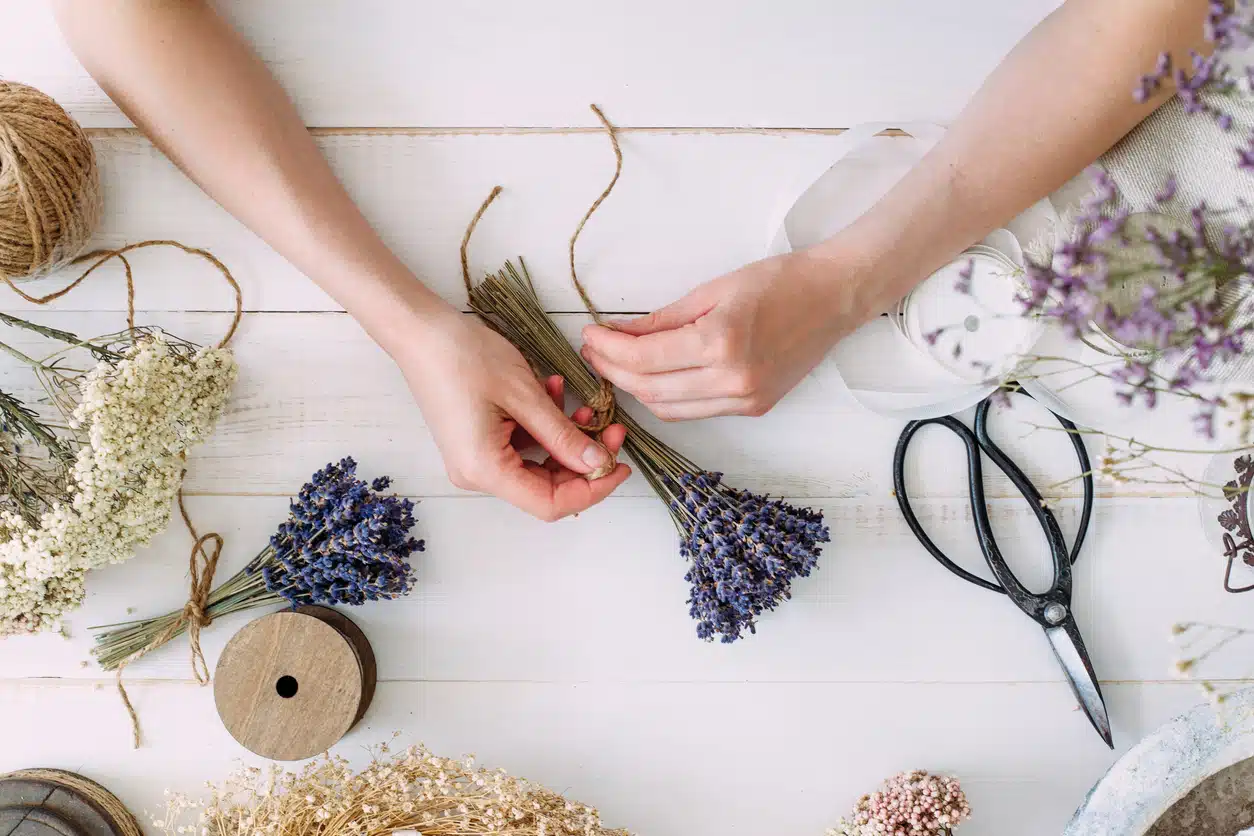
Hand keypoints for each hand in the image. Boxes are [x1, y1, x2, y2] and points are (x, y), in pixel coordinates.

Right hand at [392, 307, 630, 520]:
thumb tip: (597, 463)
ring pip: (537, 464)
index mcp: (484, 470)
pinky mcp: (477, 441)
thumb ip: (563, 435)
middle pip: (545, 487)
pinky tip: (554, 393)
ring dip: (565, 438)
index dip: (591, 490)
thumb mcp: (524, 394)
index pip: (549, 504)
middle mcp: (477, 474)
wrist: (419, 331)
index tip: (619, 466)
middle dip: (583, 460)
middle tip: (613, 429)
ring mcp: (475, 458)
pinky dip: (543, 426)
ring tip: (584, 404)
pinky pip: (521, 446)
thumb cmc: (463, 356)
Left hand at [580, 248, 872, 419]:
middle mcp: (732, 380)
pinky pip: (694, 411)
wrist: (834, 298)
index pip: (643, 359)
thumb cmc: (779, 283)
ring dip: (637, 389)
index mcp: (720, 342)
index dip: (607, 349)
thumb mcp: (712, 290)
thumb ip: (661, 320)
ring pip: (668, 408)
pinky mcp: (753, 408)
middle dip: (613, 371)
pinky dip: (667, 397)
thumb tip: (617, 334)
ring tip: (617, 364)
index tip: (590, 335)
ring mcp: (744, 399)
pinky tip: (653, 377)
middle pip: (649, 390)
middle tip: (595, 350)